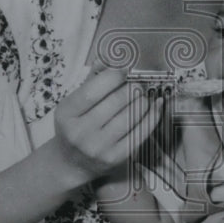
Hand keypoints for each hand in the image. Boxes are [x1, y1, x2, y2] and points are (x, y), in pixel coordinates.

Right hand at [53, 68, 163, 185]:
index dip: (113, 77)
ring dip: (143, 100)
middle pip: (115, 102)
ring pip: (130, 116)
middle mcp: (80, 132)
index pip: (92, 91)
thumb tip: (109, 59)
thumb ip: (91, 81)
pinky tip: (156, 105)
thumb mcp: (73, 103)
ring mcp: (98, 147)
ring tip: (144, 94)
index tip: (125, 70)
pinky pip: (140, 132)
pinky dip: (152, 116)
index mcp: (66, 114)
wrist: (70, 163)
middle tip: (138, 83)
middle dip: (132, 87)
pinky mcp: (115, 158)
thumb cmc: (74, 126)